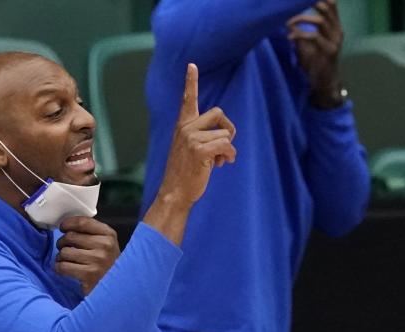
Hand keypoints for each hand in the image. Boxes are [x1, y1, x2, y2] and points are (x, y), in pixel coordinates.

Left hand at [55, 216, 120, 295]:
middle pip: (70, 236)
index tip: (62, 227)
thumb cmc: (107, 263)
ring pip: (65, 252)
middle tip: (63, 247)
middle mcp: (104, 246)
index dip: (68, 223)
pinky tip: (64, 269)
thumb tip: (67, 225)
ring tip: (65, 260)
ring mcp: (97, 261)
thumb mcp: (106, 243)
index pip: (83, 223)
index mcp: (109, 234)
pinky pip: (63, 266)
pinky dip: (59, 267)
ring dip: (60, 256)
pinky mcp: (88, 275)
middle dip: (62, 242)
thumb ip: (91, 232)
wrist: (117, 287)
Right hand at [155, 63, 236, 210]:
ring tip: (218, 161)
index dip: (190, 82)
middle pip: (219, 113)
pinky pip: (226, 145)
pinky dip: (229, 155)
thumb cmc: (185, 173)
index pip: (187, 100)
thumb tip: (227, 138)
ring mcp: (191, 138)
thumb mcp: (190, 150)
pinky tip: (223, 164)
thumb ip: (202, 137)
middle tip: (226, 145)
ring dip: (228, 149)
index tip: (192, 65)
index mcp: (182, 126)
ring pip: (225, 134)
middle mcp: (185, 128)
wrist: (175, 193)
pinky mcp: (199, 149)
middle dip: (228, 129)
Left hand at [287, 0, 344, 108]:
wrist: (323, 82)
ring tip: (288, 23)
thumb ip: (300, 31)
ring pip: (321, 21)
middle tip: (293, 5)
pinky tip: (290, 38)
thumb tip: (287, 21)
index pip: (331, 5)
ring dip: (302, 19)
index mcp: (334, 26)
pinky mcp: (329, 51)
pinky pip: (315, 37)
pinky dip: (300, 35)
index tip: (301, 0)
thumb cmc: (314, 63)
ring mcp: (335, 40)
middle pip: (328, 8)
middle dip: (311, 3)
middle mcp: (337, 30)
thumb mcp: (306, 44)